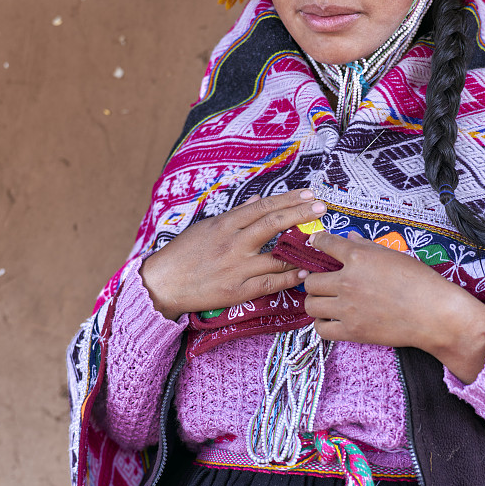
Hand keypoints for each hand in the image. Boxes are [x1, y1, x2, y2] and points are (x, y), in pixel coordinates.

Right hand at [139, 189, 326, 319]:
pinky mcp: (238, 291)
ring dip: (301, 248)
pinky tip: (305, 272)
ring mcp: (237, 268)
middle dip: (301, 214)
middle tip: (322, 208)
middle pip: (274, 224)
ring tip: (321, 241)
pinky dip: (290, 277)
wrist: (162, 284)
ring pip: (277, 256)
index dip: (289, 199)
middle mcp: (233, 243)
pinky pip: (270, 283)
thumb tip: (258, 200)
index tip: (309, 194)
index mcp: (226, 224)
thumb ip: (236, 214)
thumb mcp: (207, 226)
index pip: (263, 207)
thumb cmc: (184, 252)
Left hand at [302, 231, 484, 383]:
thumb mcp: (394, 255)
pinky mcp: (352, 331)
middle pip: (311, 280)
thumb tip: (349, 238)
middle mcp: (347, 281)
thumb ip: (367, 246)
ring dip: (315, 301)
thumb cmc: (420, 281)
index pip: (324, 244)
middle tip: (323, 280)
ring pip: (311, 304)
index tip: (317, 245)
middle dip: (314, 278)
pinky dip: (322, 324)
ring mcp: (348, 308)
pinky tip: (331, 318)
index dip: (318, 243)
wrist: (434, 314)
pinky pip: (321, 329)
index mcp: (358, 257)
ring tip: (325, 300)